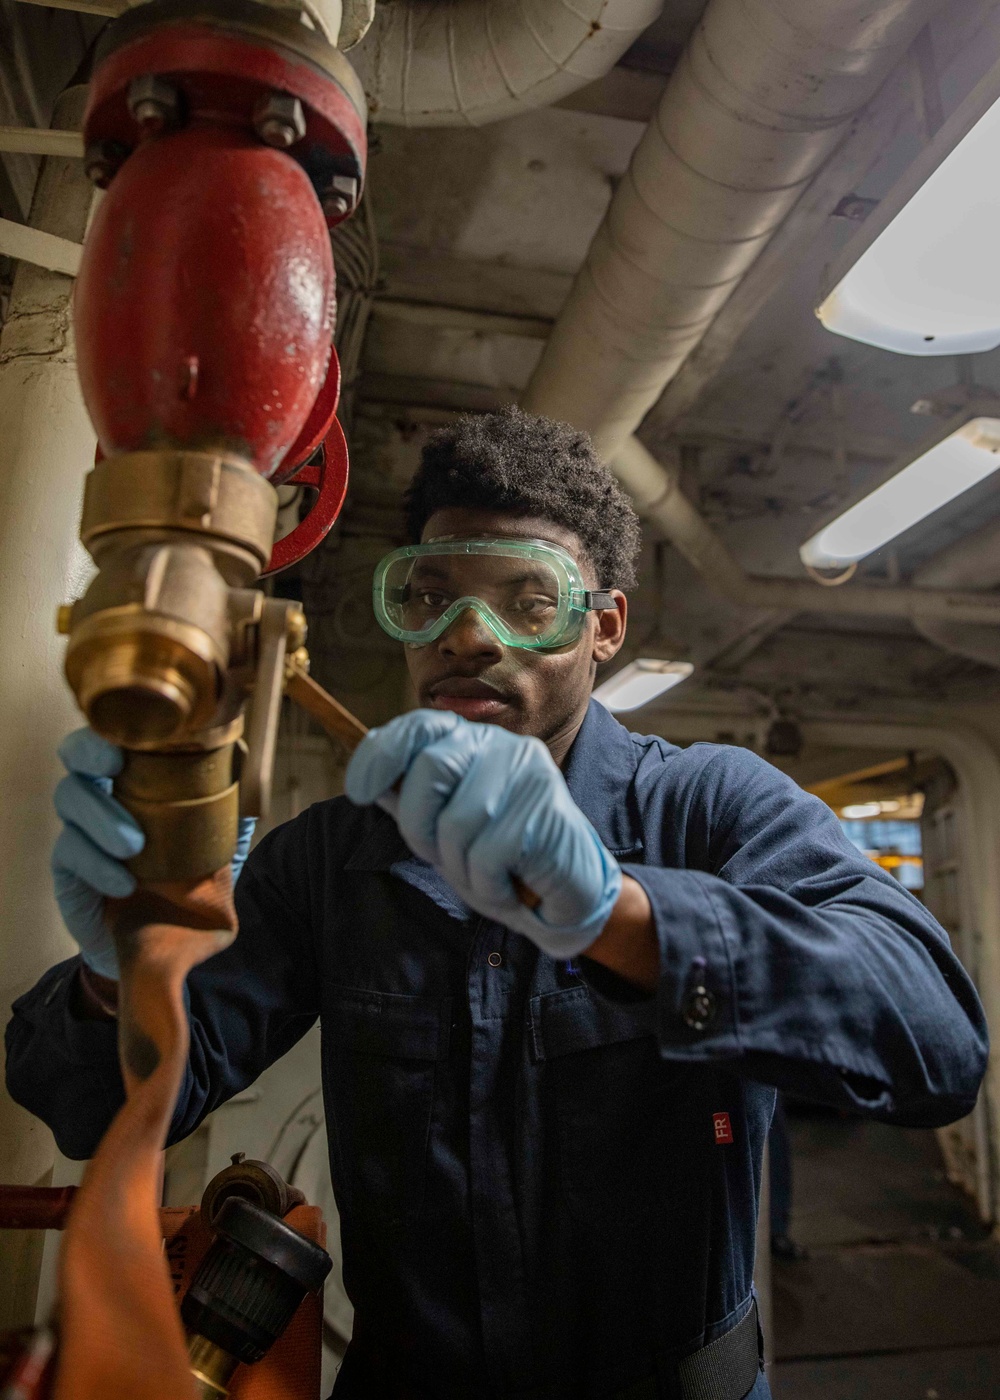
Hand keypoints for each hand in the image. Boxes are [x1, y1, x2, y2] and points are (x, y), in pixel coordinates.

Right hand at [52, 728, 255, 978]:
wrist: (157, 944)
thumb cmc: (182, 880)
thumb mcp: (210, 846)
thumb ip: (227, 814)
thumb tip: (251, 775)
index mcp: (131, 782)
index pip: (108, 740)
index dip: (107, 732)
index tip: (125, 743)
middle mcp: (98, 798)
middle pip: (75, 760)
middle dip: (91, 759)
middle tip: (115, 770)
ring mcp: (78, 832)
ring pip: (69, 802)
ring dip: (100, 817)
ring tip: (134, 844)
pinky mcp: (67, 872)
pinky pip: (70, 856)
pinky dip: (97, 866)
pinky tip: (124, 882)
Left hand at [344, 710, 621, 957]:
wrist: (567, 897)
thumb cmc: (502, 863)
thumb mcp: (446, 832)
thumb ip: (413, 803)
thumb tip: (370, 780)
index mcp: (472, 743)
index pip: (418, 726)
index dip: (381, 755)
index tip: (357, 791)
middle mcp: (501, 745)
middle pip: (430, 770)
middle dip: (421, 827)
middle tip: (443, 857)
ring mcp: (527, 770)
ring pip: (458, 821)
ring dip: (462, 867)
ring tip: (489, 876)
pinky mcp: (547, 806)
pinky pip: (487, 855)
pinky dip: (489, 886)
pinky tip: (510, 886)